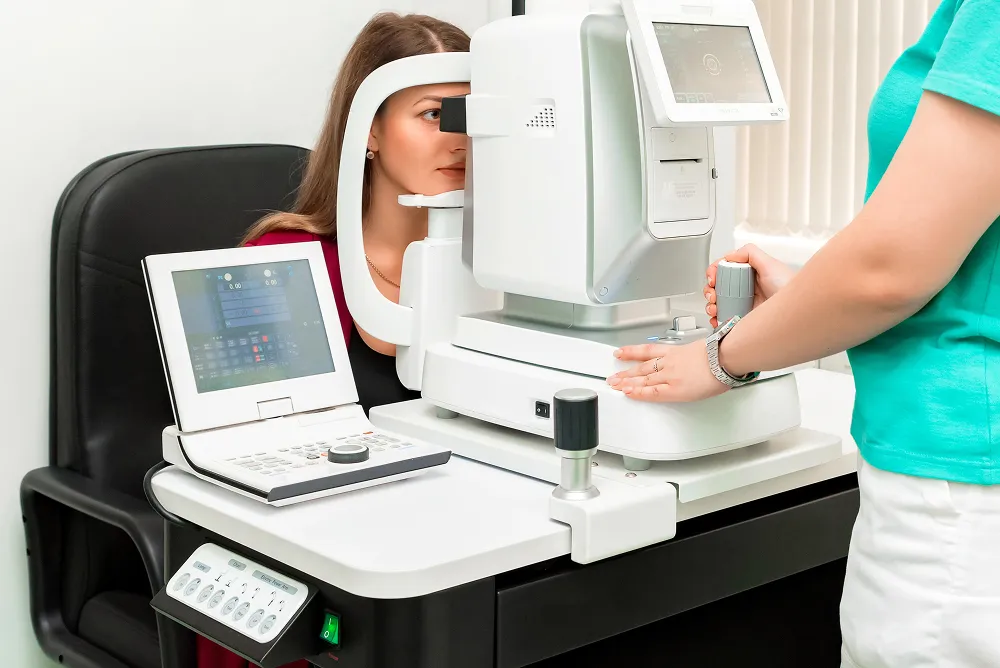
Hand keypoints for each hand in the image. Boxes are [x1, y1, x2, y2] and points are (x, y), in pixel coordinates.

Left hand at [606, 341, 727, 402]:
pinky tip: (628, 392)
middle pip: (642, 366)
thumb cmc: (722, 354)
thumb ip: (693, 354)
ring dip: (627, 382)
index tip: (621, 352)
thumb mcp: (703, 348)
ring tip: (614, 385)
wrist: (726, 358)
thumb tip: (695, 359)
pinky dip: (639, 392)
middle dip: (626, 371)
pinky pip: (652, 392)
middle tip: (613, 376)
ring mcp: (670, 375)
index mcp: (676, 351)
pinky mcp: (674, 389)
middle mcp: (669, 362)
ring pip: (643, 378)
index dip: (632, 352)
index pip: (648, 350)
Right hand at [705, 244, 794, 326]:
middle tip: (713, 296)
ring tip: (715, 309)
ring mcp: (741, 304)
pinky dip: (715, 320)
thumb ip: (750, 253)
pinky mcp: (741, 319)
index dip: (713, 273)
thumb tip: (729, 256)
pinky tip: (718, 319)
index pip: (722, 269)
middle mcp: (743, 288)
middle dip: (709, 291)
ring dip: (710, 306)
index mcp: (747, 273)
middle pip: (716, 286)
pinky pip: (722, 319)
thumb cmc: (788, 289)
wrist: (794, 312)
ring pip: (716, 303)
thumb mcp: (771, 264)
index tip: (713, 280)